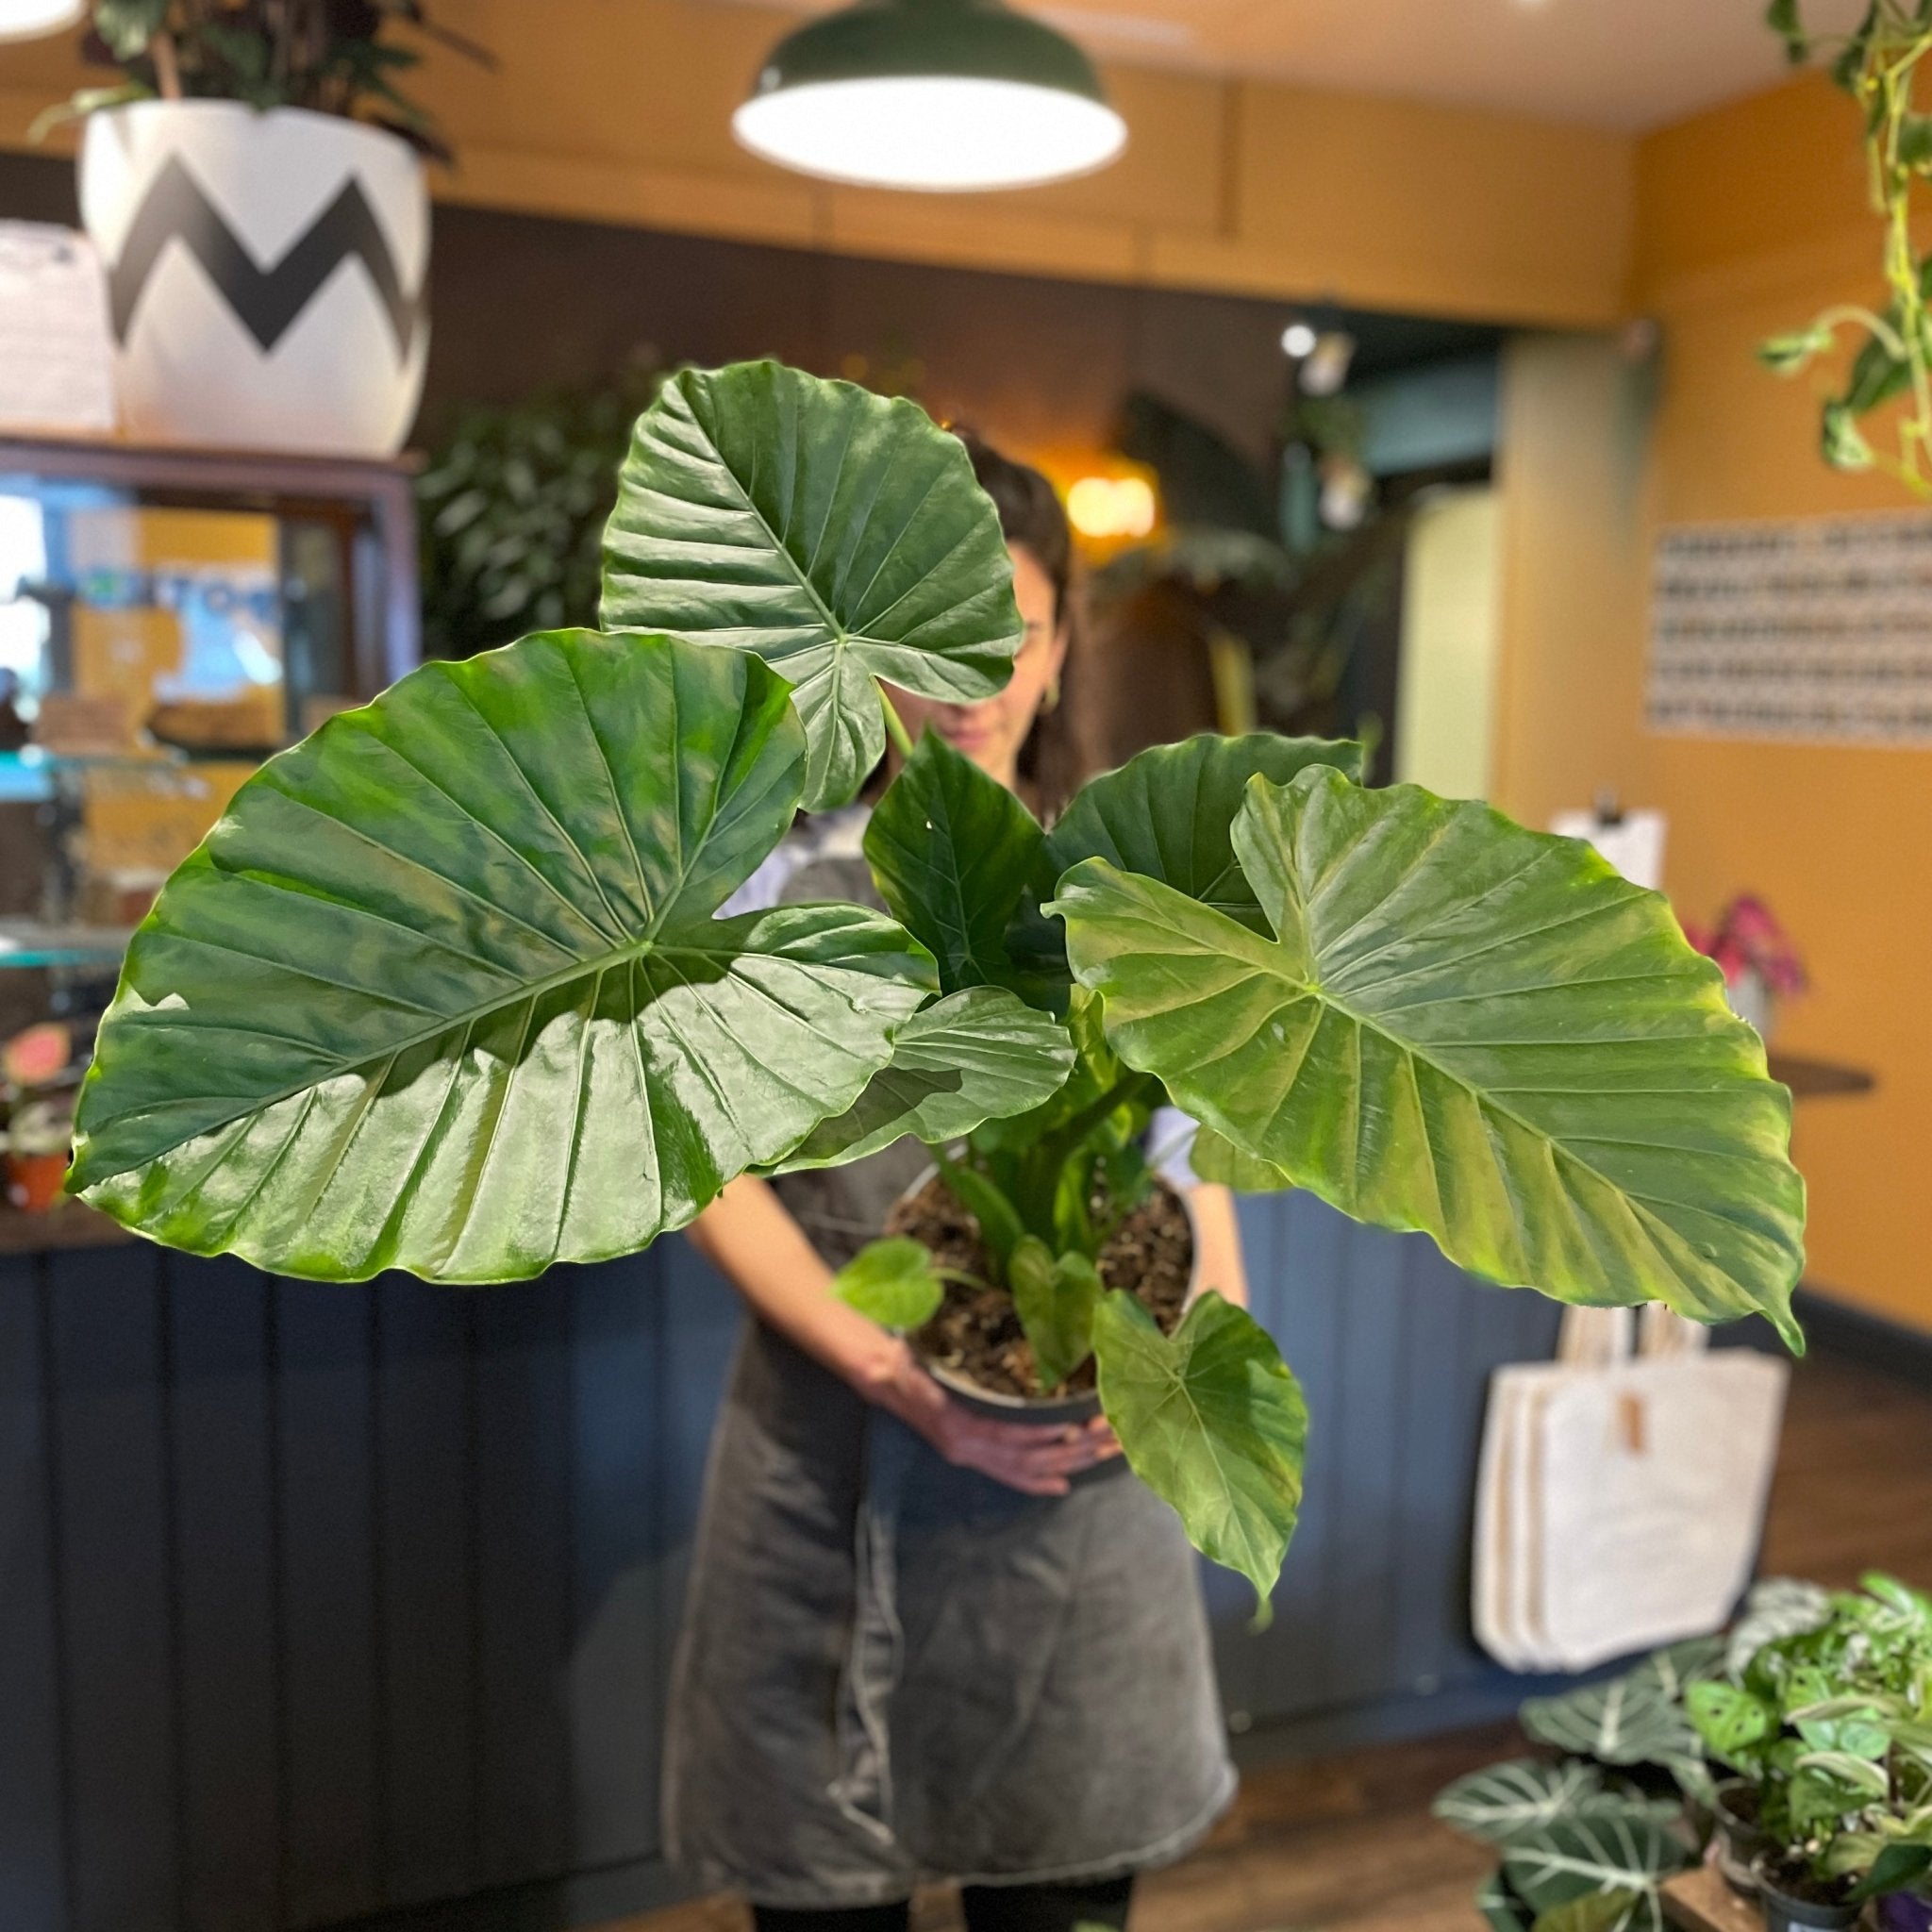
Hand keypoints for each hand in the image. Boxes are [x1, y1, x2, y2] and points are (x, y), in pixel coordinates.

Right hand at [851, 1337, 1120, 1496]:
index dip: (1044, 1432)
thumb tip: (989, 1368)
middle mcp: (967, 1445)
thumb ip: (955, 1377)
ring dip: (1070, 1462)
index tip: (1078, 1423)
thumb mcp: (930, 1363)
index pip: (1010, 1433)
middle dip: (1074, 1447)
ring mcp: (970, 1453)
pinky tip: (1064, 1484)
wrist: (886, 1375)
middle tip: (1112, 1434)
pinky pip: (1008, 1474)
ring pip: (1027, 1466)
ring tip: (1105, 1452)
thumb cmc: (912, 1359)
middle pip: (1029, 1454)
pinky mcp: (971, 1455)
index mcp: (959, 1422)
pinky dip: (1037, 1481)